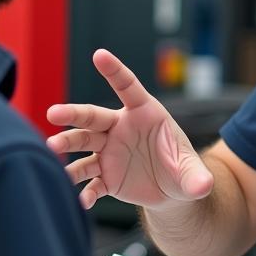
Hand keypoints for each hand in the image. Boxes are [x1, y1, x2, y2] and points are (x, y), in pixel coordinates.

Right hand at [46, 49, 213, 209]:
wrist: (172, 192)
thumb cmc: (183, 169)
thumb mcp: (193, 173)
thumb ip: (196, 178)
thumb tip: (203, 187)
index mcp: (144, 114)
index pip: (129, 88)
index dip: (115, 72)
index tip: (100, 55)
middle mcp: (120, 128)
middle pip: (93, 117)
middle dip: (72, 114)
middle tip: (54, 114)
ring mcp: (108, 152)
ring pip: (83, 145)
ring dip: (67, 146)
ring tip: (52, 151)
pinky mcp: (105, 176)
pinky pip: (91, 181)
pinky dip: (85, 190)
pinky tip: (82, 200)